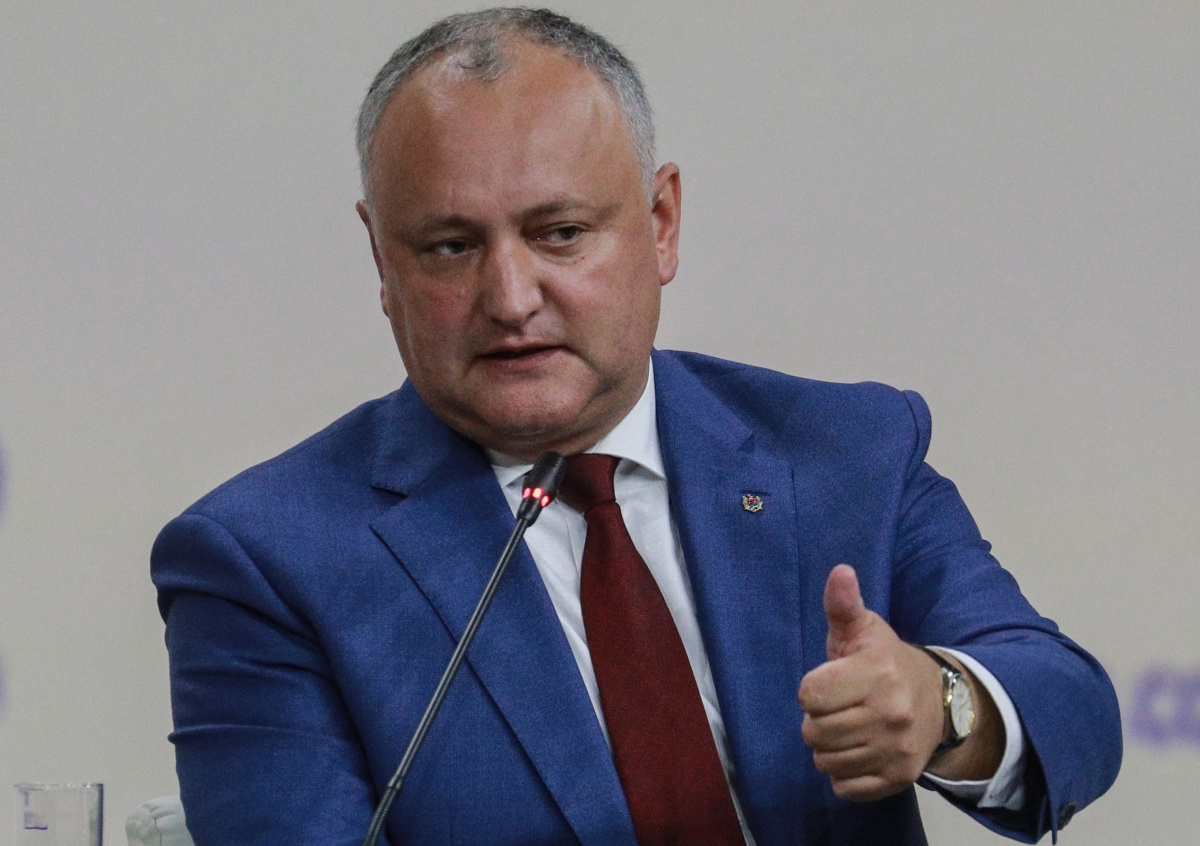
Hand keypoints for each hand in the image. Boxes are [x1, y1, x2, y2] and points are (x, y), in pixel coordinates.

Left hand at [798, 564, 946, 800]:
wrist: (940, 701)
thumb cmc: (886, 661)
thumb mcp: (864, 629)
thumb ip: (843, 604)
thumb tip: (840, 571)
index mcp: (878, 672)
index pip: (809, 694)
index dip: (812, 688)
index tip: (832, 682)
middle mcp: (891, 713)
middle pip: (813, 731)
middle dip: (817, 719)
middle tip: (840, 707)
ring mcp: (896, 749)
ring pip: (825, 761)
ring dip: (828, 748)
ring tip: (847, 728)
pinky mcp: (899, 778)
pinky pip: (844, 788)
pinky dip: (843, 774)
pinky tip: (858, 751)